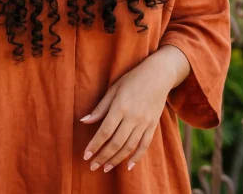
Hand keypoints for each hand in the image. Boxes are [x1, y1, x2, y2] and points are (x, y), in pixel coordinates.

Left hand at [80, 53, 182, 172]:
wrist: (159, 74)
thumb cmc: (132, 79)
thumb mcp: (113, 89)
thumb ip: (100, 108)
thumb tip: (84, 121)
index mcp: (120, 107)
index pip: (105, 131)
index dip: (95, 145)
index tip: (86, 155)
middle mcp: (133, 117)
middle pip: (116, 143)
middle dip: (103, 157)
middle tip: (92, 166)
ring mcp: (145, 122)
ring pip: (129, 146)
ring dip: (117, 159)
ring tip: (106, 168)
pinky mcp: (153, 125)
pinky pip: (145, 145)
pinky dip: (137, 157)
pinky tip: (129, 166)